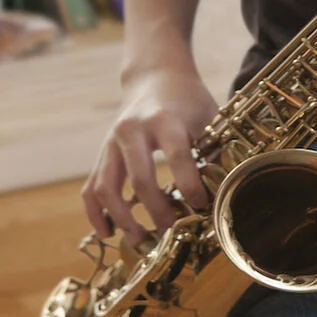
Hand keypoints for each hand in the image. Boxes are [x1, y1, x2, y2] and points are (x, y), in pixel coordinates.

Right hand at [82, 60, 218, 245]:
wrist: (155, 76)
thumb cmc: (187, 100)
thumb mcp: (207, 116)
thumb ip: (215, 150)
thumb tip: (225, 192)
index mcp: (164, 119)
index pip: (177, 156)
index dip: (190, 186)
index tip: (200, 206)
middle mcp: (133, 130)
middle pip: (140, 178)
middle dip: (156, 210)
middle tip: (170, 231)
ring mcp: (112, 143)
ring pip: (107, 187)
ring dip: (121, 218)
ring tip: (138, 239)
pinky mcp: (102, 154)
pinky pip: (91, 188)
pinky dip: (95, 213)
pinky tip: (106, 233)